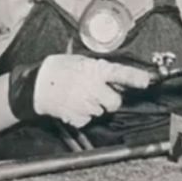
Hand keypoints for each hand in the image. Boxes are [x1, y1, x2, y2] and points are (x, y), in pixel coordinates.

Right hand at [32, 54, 150, 127]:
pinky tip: (73, 104)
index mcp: (95, 70)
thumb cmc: (57, 69)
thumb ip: (98, 69)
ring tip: (80, 96)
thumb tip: (114, 76)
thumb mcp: (79, 61)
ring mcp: (86, 104)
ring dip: (95, 106)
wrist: (35, 85)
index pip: (121, 74)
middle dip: (110, 100)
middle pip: (115, 102)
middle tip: (99, 94)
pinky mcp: (78, 117)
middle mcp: (94, 88)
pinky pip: (88, 119)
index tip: (146, 81)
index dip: (136, 78)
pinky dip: (83, 115)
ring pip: (101, 111)